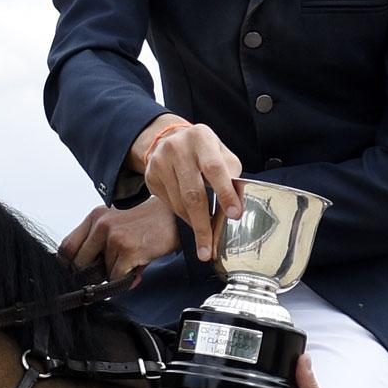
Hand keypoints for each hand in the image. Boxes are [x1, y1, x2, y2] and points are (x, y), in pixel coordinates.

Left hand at [59, 201, 182, 283]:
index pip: (67, 246)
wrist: (172, 218)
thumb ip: (98, 245)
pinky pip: (116, 277)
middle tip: (106, 272)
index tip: (77, 273)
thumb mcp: (116, 225)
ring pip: (101, 272)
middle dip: (91, 274)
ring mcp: (114, 237)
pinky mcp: (128, 250)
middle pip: (79, 262)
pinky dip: (125, 279)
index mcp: (95, 217)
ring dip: (114, 274)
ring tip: (129, 262)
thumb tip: (84, 275)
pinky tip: (136, 266)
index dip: (70, 264)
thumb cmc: (144, 224)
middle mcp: (101, 224)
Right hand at [135, 119, 245, 258]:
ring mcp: (160, 162)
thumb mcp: (222, 154)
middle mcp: (177, 148)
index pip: (215, 169)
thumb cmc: (203, 151)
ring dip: (194, 224)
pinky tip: (192, 219)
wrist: (170, 139)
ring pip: (179, 203)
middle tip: (208, 249)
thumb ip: (232, 176)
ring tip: (205, 239)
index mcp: (201, 138)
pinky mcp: (150, 176)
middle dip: (203, 224)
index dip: (225, 193)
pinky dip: (183, 216)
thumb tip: (237, 206)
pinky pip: (169, 204)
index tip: (234, 215)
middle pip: (192, 193)